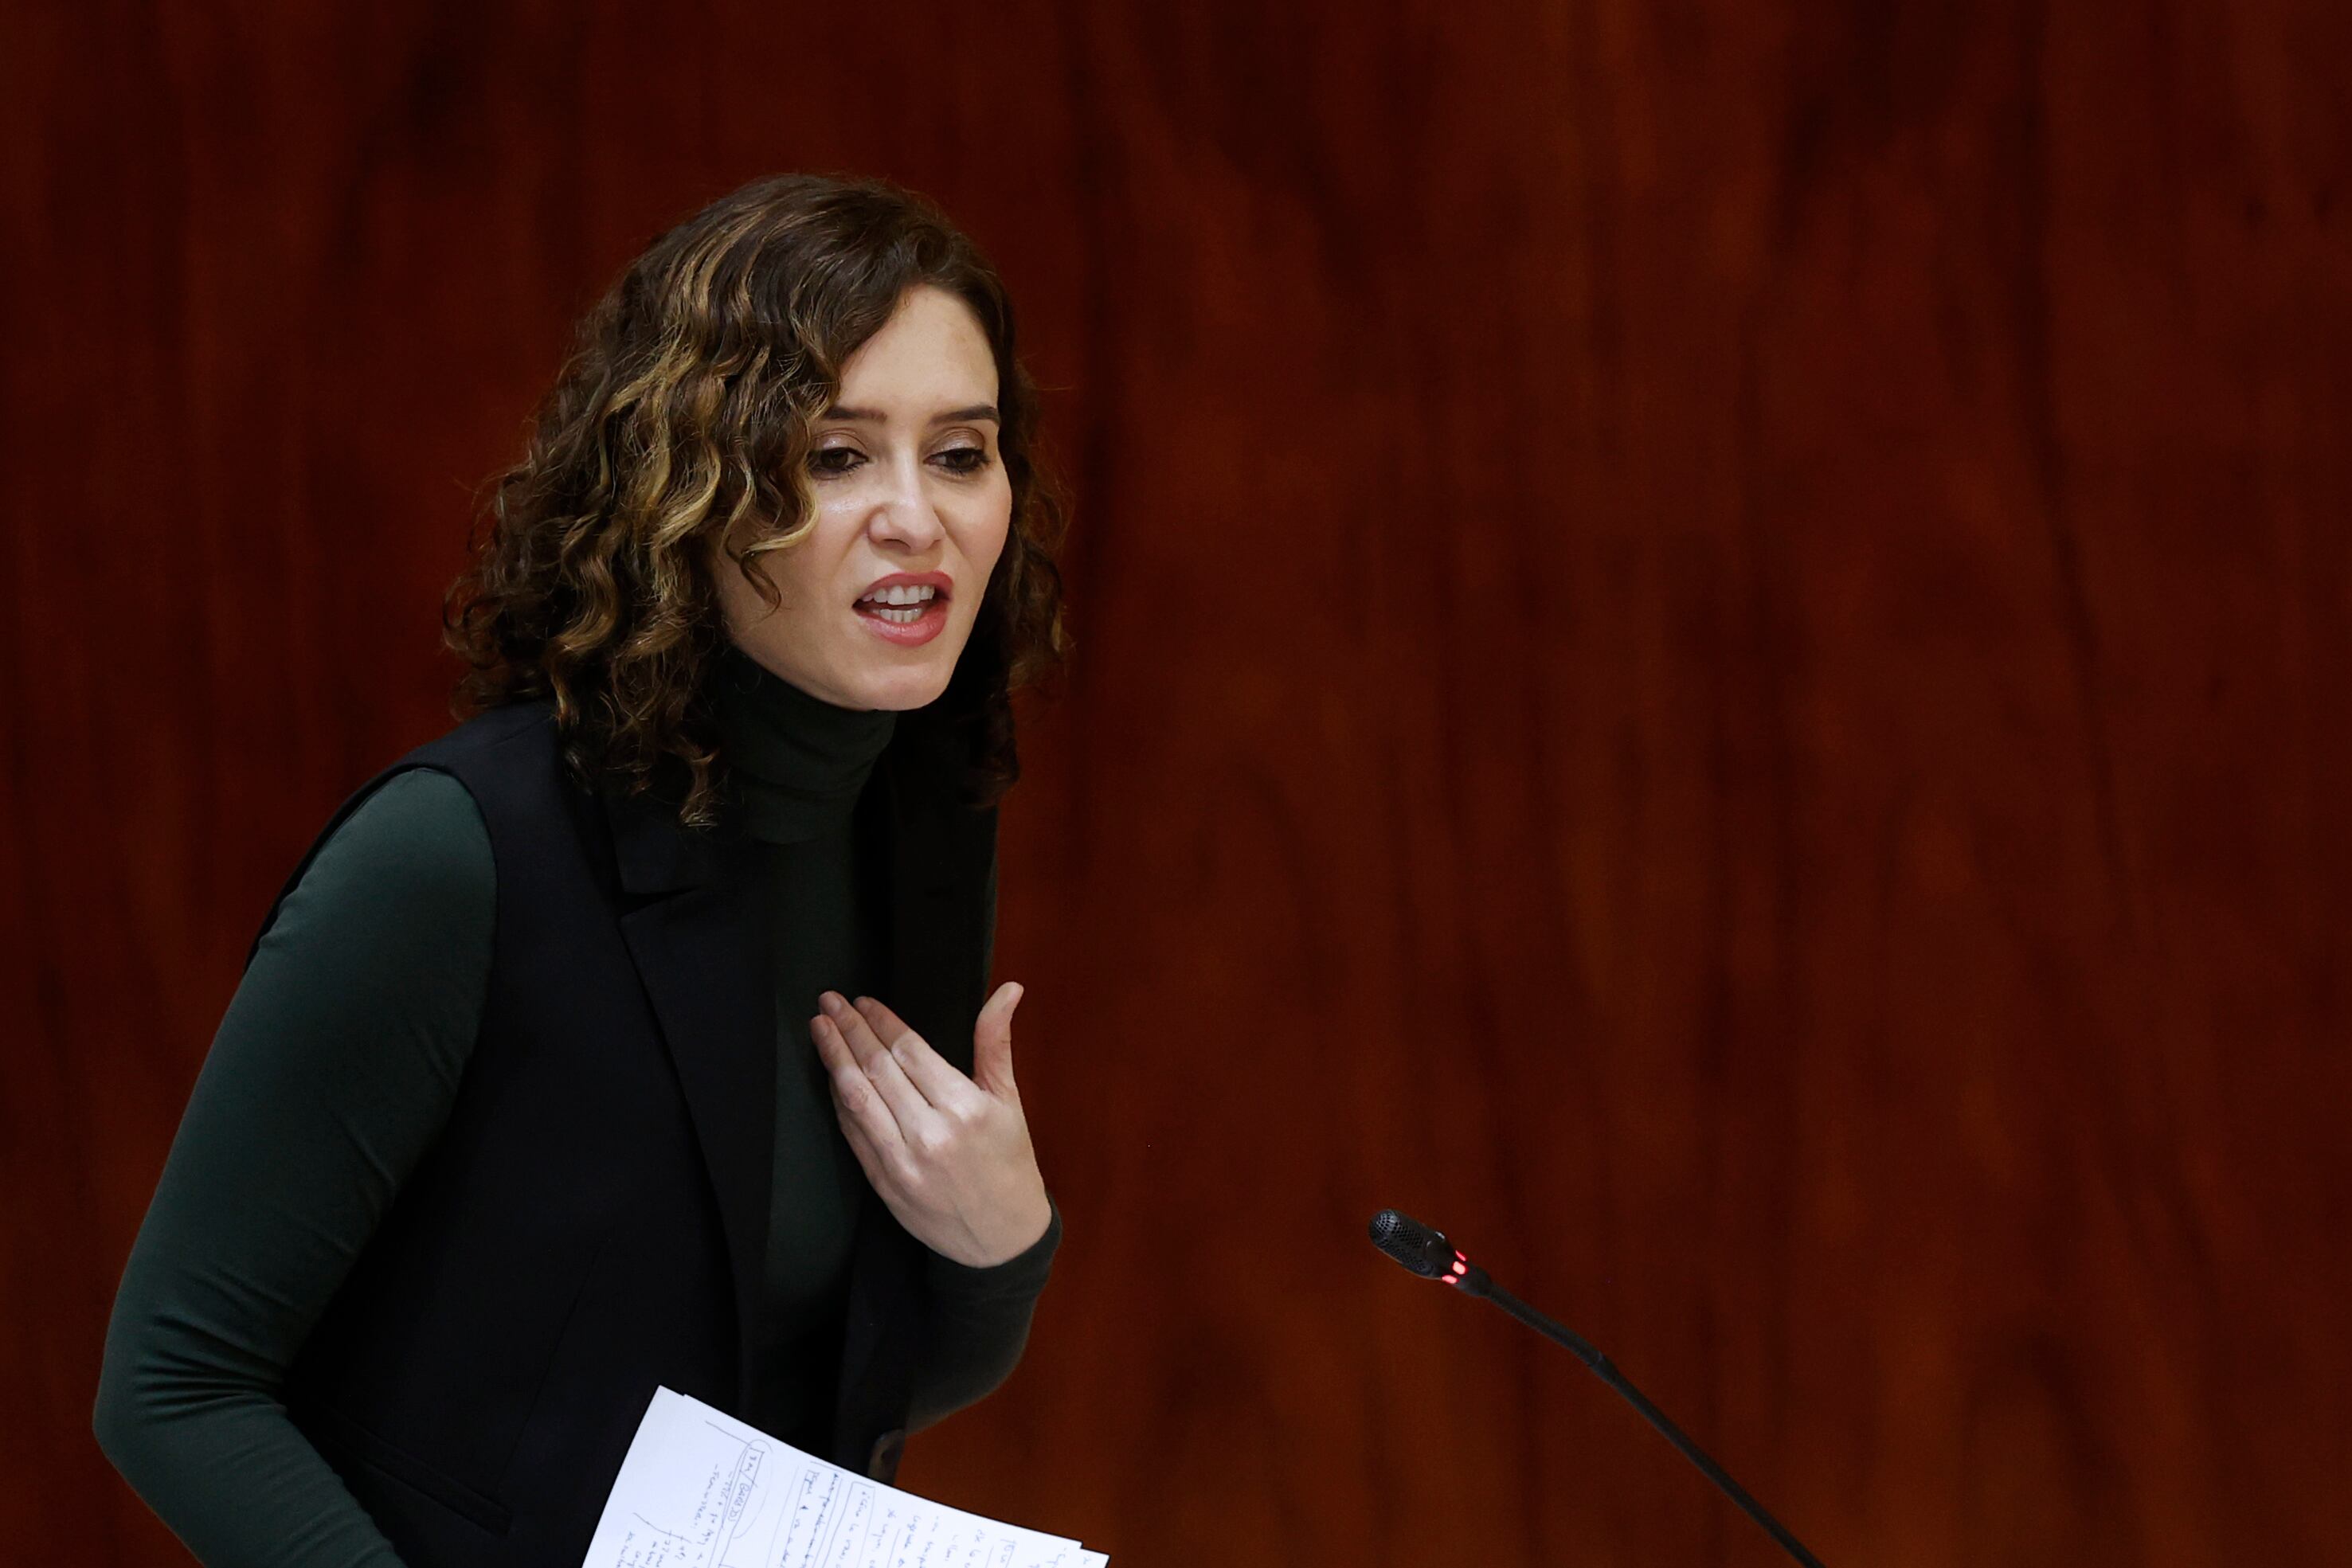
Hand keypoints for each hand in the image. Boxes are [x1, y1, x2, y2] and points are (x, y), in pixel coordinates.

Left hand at [810, 983, 1051, 1267]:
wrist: (1001, 1239)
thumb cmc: (1009, 1162)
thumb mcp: (1009, 1100)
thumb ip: (996, 1042)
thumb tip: (1008, 989)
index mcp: (964, 1108)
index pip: (909, 1051)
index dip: (881, 1022)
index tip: (862, 1000)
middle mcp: (930, 1134)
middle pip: (878, 1069)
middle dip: (849, 1030)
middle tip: (829, 1001)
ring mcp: (903, 1162)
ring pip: (857, 1099)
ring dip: (833, 1059)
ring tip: (819, 1029)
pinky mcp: (884, 1184)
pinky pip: (854, 1134)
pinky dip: (839, 1102)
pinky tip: (832, 1076)